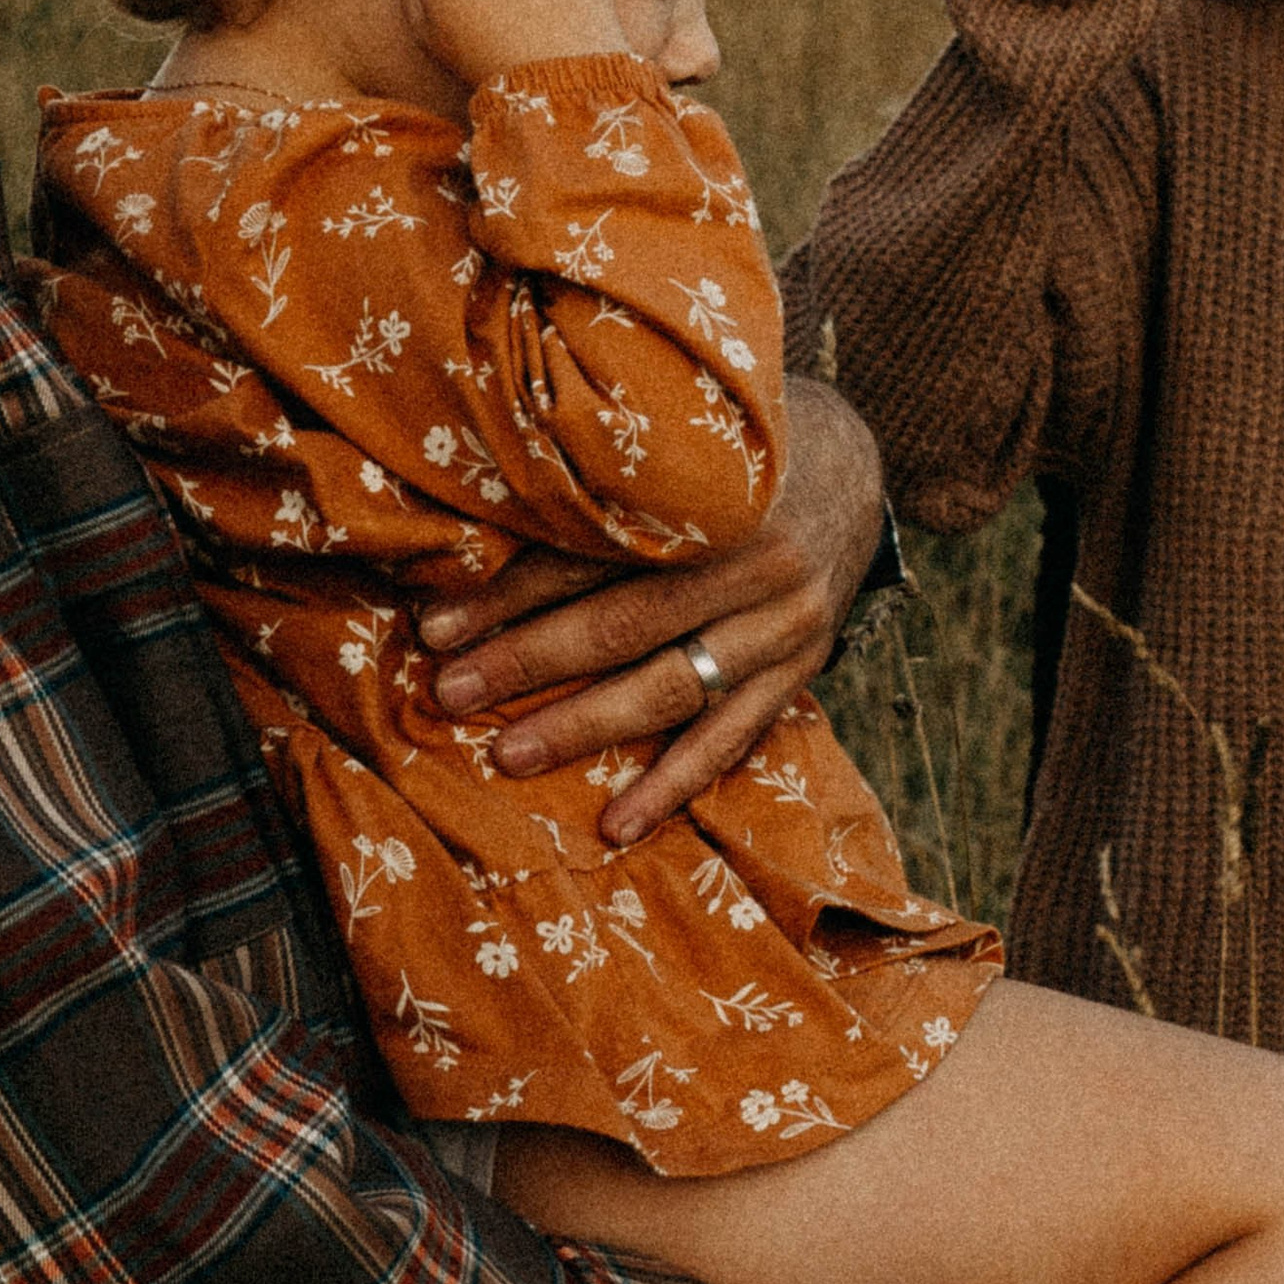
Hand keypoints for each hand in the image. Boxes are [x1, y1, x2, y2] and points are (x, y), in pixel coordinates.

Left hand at [419, 379, 887, 843]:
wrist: (848, 471)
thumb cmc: (725, 460)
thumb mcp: (670, 459)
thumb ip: (592, 499)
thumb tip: (462, 549)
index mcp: (714, 494)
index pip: (595, 550)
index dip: (509, 592)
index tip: (434, 627)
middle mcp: (760, 560)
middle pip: (629, 620)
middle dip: (531, 661)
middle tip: (451, 692)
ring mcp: (788, 623)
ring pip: (676, 685)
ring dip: (587, 725)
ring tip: (511, 753)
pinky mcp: (802, 669)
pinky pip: (734, 738)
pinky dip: (675, 782)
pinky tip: (619, 823)